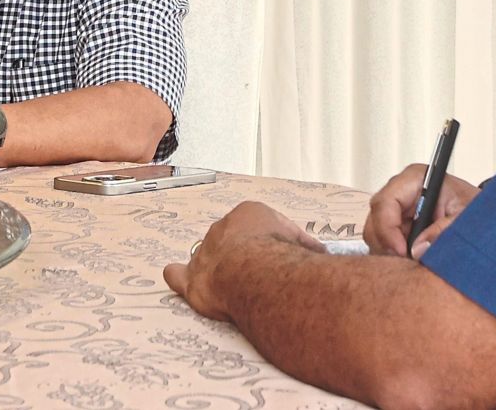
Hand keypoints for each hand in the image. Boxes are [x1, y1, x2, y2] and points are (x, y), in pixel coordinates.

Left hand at [163, 201, 325, 320]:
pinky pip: (177, 275)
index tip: (274, 251)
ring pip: (204, 254)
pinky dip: (177, 276)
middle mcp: (221, 229)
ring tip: (225, 277)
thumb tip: (319, 254)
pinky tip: (176, 276)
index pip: (255, 223)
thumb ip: (306, 246)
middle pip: (229, 238)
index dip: (265, 239)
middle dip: (239, 251)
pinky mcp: (193, 281)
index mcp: (248, 213)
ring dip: (213, 264)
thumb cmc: (280, 256)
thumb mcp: (303, 243)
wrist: (256, 272)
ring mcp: (204, 254)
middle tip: (254, 269)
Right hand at [363, 163, 479, 257]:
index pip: (385, 202)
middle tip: (407, 261)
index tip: (402, 251)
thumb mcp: (465, 217)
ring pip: (376, 233)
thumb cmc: (474, 208)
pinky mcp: (397, 225)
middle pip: (375, 219)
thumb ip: (444, 230)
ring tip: (415, 260)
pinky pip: (383, 242)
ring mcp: (397, 209)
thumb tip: (419, 248)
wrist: (483, 214)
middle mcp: (401, 192)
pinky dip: (394, 255)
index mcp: (415, 179)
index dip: (388, 229)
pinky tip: (412, 259)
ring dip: (390, 252)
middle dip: (387, 245)